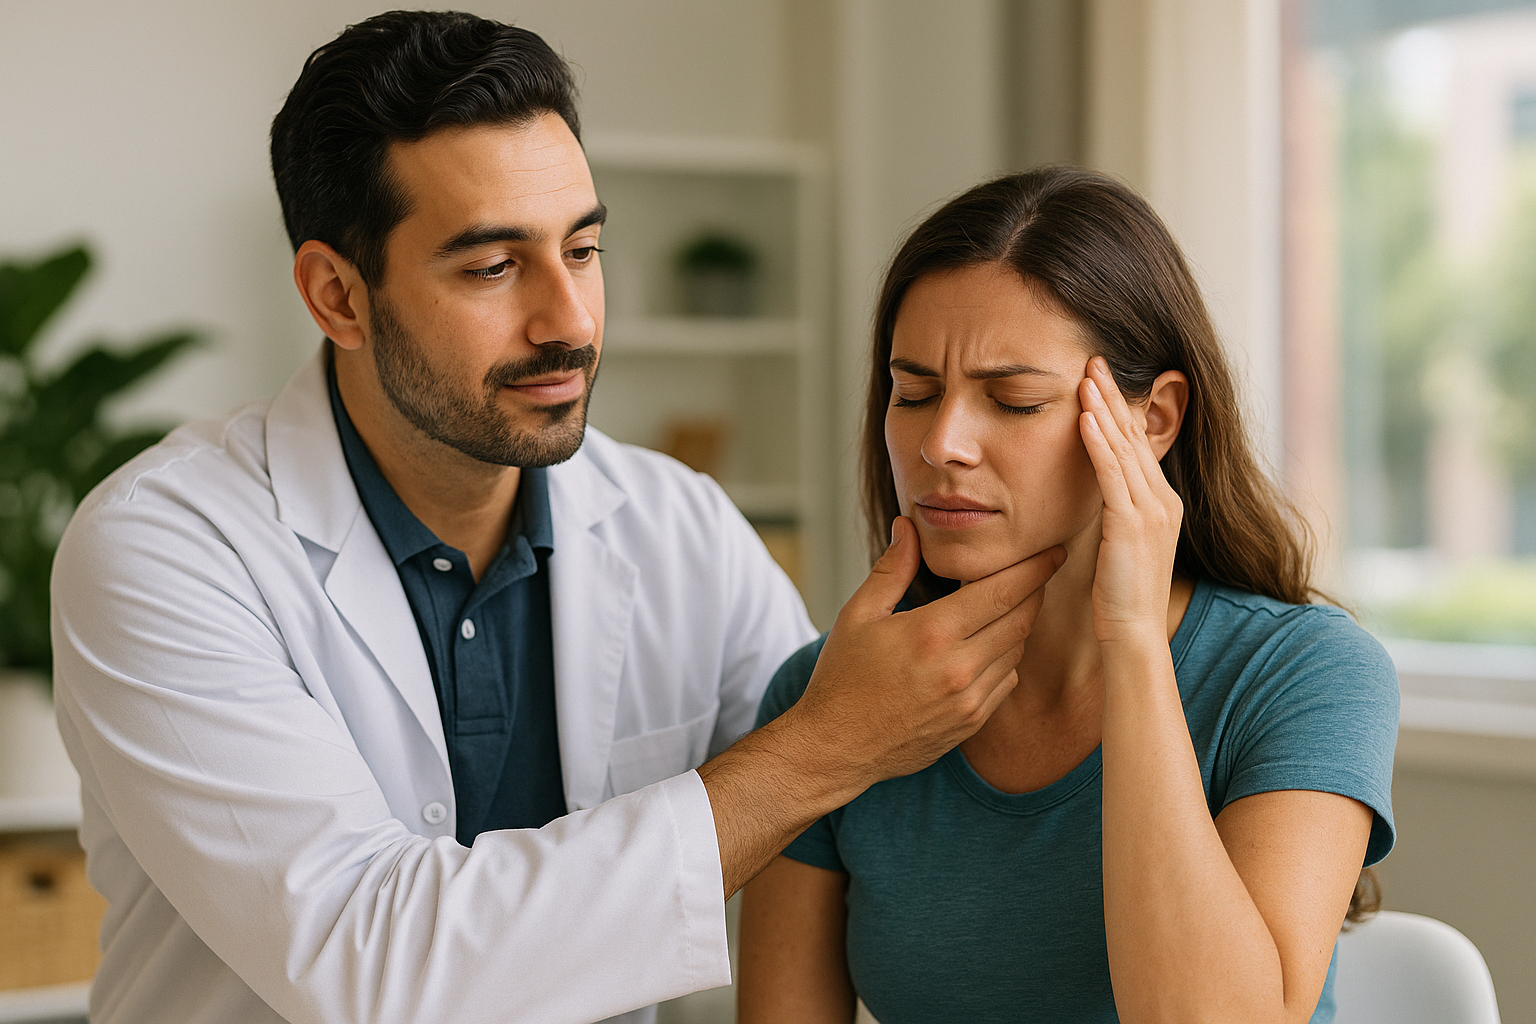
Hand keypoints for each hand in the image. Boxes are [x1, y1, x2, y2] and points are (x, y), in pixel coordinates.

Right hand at [785, 516, 1064, 787]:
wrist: (837, 747)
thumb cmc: (842, 678)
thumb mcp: (858, 615)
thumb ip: (893, 569)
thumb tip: (909, 526)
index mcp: (933, 633)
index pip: (1003, 592)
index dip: (1034, 568)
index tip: (1052, 551)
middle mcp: (959, 668)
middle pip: (1021, 619)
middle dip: (1035, 591)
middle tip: (1040, 570)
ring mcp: (970, 700)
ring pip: (1016, 650)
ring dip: (1019, 624)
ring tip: (1008, 603)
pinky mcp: (972, 723)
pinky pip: (1006, 681)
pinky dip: (1005, 657)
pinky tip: (987, 645)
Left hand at [1078, 356, 1182, 645]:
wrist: (1133, 633)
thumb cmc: (1120, 596)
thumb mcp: (1121, 545)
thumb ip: (1116, 514)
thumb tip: (1098, 495)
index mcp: (1163, 504)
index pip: (1139, 445)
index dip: (1119, 410)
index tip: (1100, 380)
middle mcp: (1164, 501)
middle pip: (1135, 436)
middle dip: (1113, 397)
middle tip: (1094, 360)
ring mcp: (1152, 511)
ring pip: (1124, 448)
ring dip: (1103, 409)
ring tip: (1086, 376)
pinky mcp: (1132, 524)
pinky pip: (1112, 475)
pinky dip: (1098, 443)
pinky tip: (1084, 418)